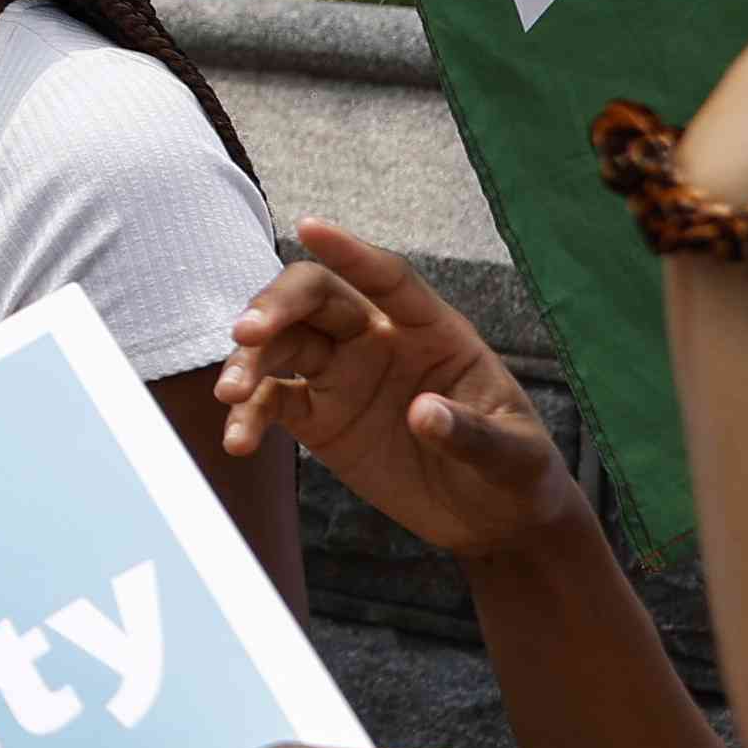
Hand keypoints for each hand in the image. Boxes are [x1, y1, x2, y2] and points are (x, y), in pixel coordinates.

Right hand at [217, 221, 580, 560]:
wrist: (491, 520)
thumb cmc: (516, 474)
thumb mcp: (514, 457)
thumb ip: (472, 434)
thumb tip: (423, 413)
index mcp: (433, 333)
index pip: (389, 279)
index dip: (351, 252)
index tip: (309, 226)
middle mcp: (380, 341)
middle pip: (316, 298)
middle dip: (275, 306)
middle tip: (247, 334)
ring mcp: (344, 376)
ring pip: (282, 343)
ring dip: (248, 360)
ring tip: (231, 394)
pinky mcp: (320, 416)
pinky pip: (273, 400)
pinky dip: (248, 414)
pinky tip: (238, 441)